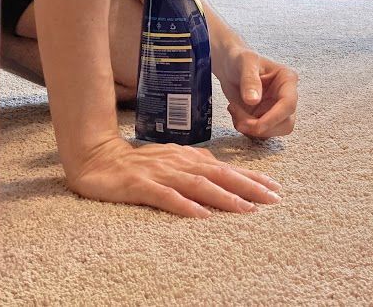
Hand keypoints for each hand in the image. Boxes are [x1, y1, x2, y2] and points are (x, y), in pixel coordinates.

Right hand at [66, 137, 282, 217]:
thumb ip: (195, 167)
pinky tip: (200, 215)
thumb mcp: (171, 161)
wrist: (96, 158)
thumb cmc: (136, 163)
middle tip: (273, 199)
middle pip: (219, 174)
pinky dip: (184, 205)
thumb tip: (223, 173)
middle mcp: (179, 162)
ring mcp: (160, 173)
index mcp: (188, 157)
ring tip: (246, 209)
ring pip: (198, 184)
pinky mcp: (140, 185)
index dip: (251, 177)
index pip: (226, 167)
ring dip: (224, 196)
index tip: (275, 188)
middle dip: (248, 187)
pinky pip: (165, 197)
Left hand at [216, 48, 297, 138]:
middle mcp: (286, 96)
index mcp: (287, 80)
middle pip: (285, 124)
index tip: (255, 124)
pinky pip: (260, 133)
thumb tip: (254, 100)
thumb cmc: (240, 59)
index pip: (289, 104)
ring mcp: (276, 109)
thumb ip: (250, 80)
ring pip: (273, 131)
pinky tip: (236, 114)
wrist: (229, 66)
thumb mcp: (245, 62)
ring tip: (235, 111)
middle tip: (240, 120)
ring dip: (251, 129)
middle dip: (261, 127)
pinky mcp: (265, 118)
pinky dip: (246, 129)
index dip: (274, 118)